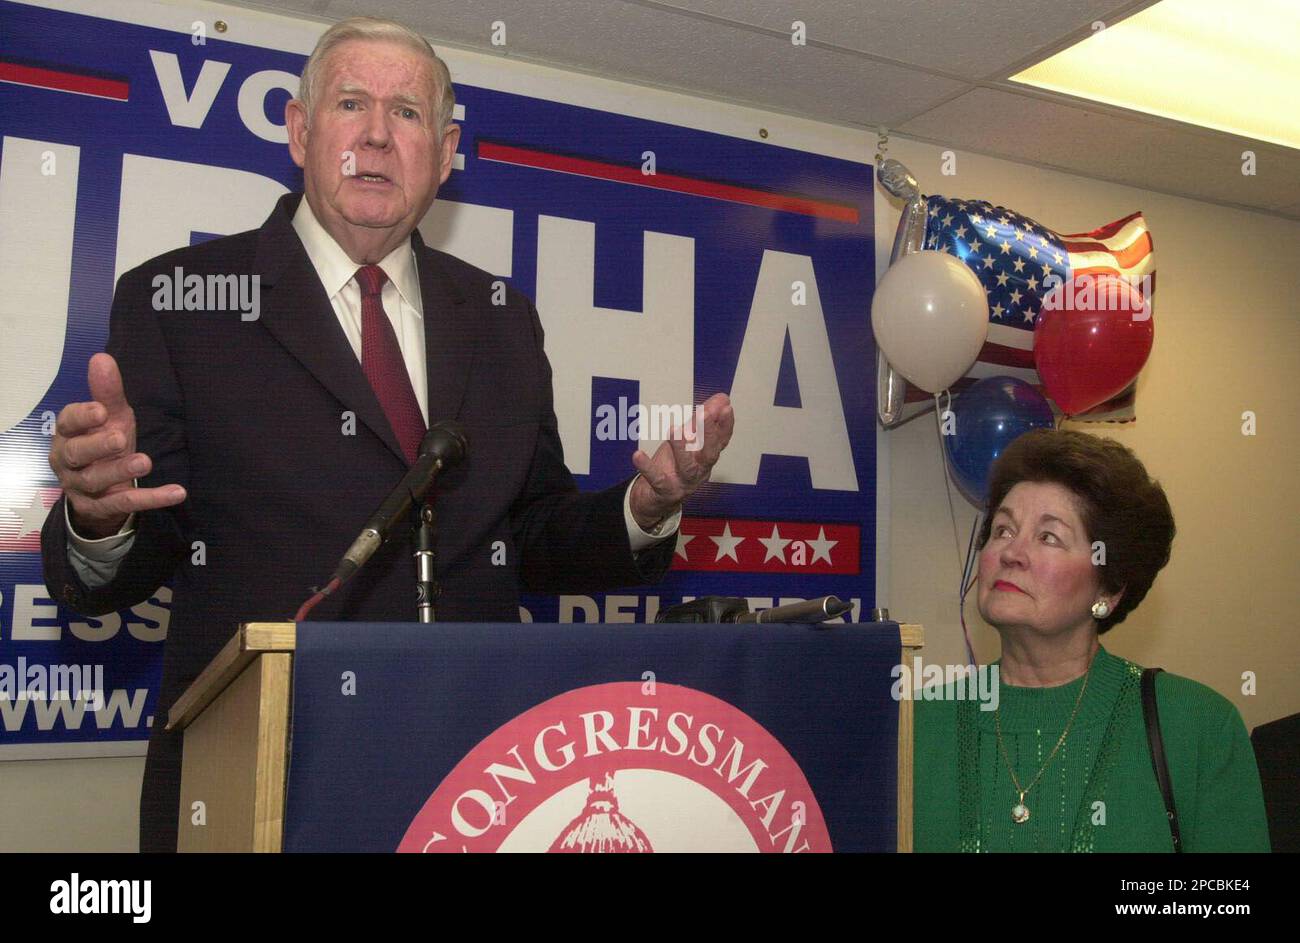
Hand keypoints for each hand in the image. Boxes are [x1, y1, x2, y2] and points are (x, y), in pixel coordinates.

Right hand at [48, 353, 185, 538]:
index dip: (82, 417)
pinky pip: (124, 504)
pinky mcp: (99, 508)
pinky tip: (176, 492)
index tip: (100, 410)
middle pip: (75, 454)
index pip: (68, 423)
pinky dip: (151, 499)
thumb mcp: (110, 417)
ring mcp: (81, 487)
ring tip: (145, 462)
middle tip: (120, 438)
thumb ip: (107, 392)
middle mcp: (68, 461)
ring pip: (95, 480)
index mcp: (68, 434)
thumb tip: (101, 358)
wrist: (99, 490)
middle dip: (97, 446)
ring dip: (120, 471)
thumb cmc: (103, 443)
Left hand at [629, 392, 733, 529]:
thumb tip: (722, 398)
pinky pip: (656, 480)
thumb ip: (702, 421)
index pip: (721, 441)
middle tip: (706, 413)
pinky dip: (647, 467)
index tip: (726, 407)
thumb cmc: (675, 466)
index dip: (725, 425)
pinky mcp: (664, 491)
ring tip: (674, 430)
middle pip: (709, 454)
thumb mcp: (689, 441)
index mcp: (706, 458)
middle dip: (709, 434)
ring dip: (681, 448)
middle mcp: (700, 471)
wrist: (656, 499)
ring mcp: (683, 483)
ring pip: (686, 467)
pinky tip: (638, 454)